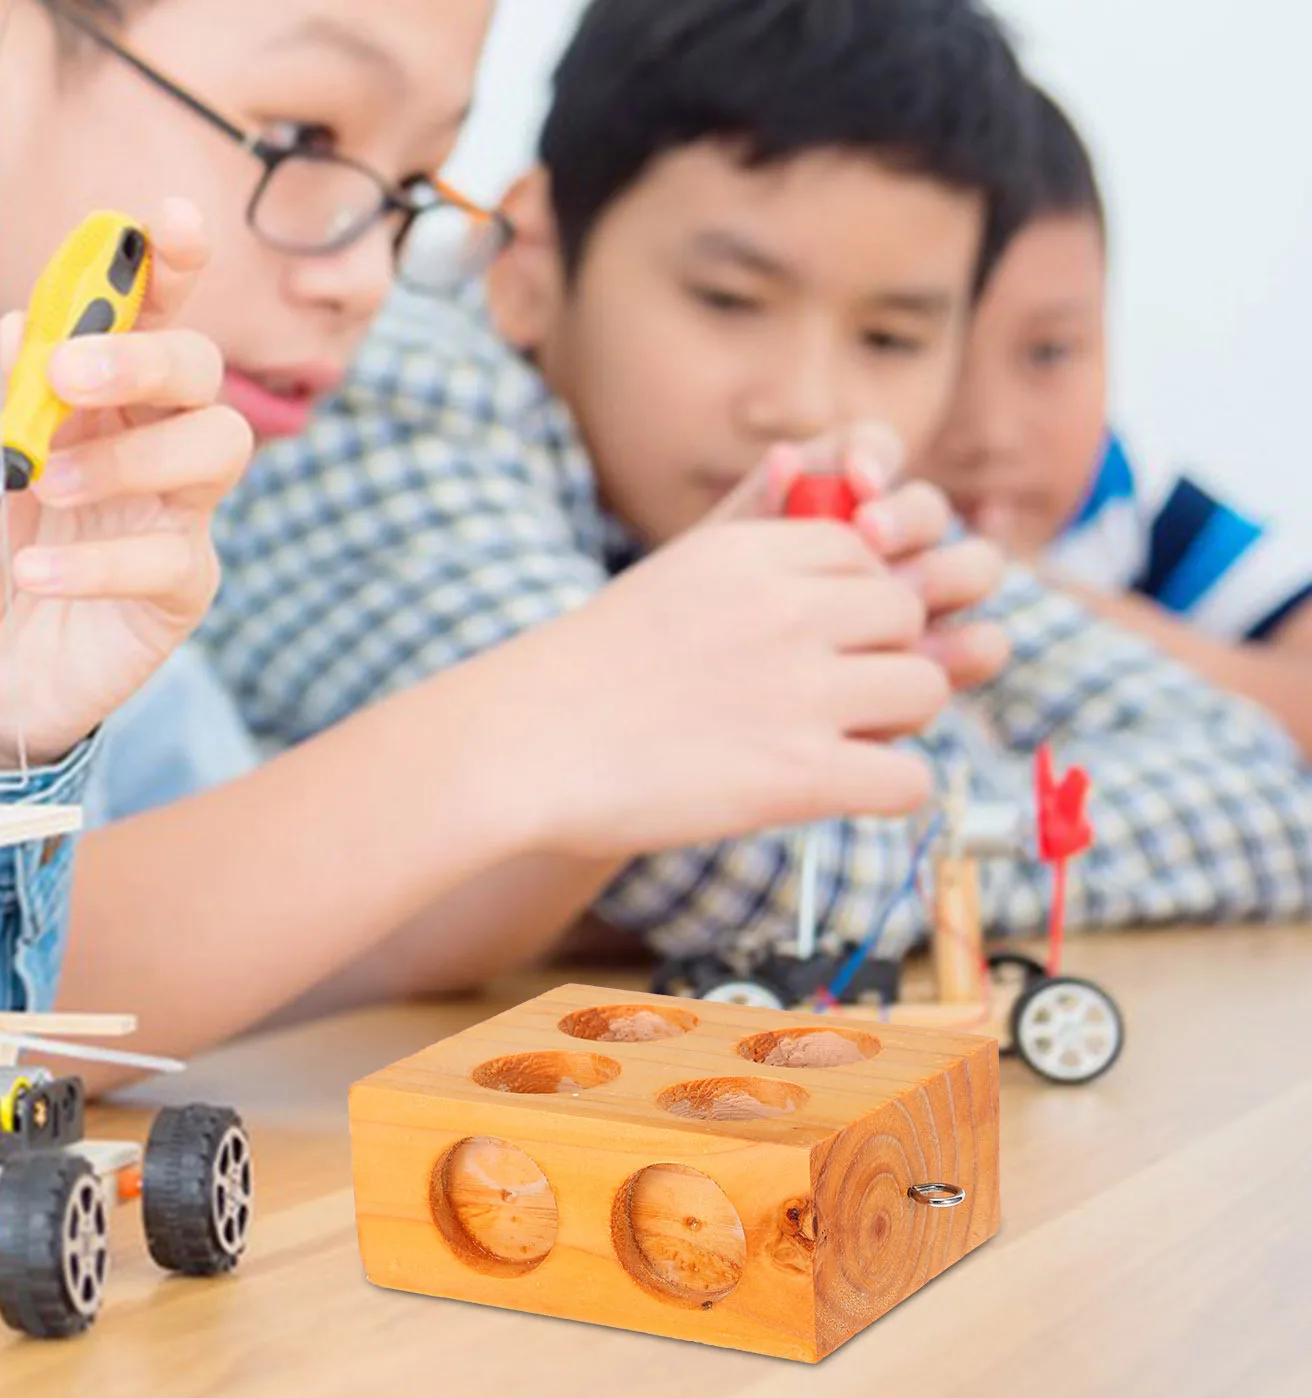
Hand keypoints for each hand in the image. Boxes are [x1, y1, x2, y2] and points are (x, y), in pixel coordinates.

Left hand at [0, 200, 251, 768]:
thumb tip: (31, 325)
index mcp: (95, 401)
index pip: (148, 318)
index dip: (167, 267)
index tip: (170, 225)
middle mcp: (147, 447)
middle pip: (202, 373)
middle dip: (149, 356)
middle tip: (74, 374)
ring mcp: (174, 518)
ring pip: (218, 448)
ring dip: (130, 456)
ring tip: (47, 486)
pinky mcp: (183, 591)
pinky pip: (174, 556)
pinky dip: (99, 559)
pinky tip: (36, 571)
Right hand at [473, 514, 954, 858]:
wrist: (521, 746)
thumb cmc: (576, 679)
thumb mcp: (668, 585)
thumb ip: (747, 578)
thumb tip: (818, 595)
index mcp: (752, 553)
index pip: (865, 557)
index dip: (853, 606)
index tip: (816, 644)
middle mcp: (790, 609)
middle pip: (908, 617)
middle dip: (882, 658)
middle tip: (833, 702)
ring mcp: (802, 690)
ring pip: (926, 688)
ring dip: (895, 722)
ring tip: (840, 746)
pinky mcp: (802, 774)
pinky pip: (911, 778)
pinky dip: (890, 790)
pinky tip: (840, 794)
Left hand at [702, 425, 1009, 691]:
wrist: (703, 702)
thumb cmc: (707, 623)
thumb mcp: (721, 572)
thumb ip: (758, 515)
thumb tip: (786, 460)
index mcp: (834, 499)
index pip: (873, 450)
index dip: (874, 456)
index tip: (856, 479)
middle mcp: (891, 540)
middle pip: (929, 509)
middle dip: (908, 518)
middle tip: (871, 536)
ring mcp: (923, 600)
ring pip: (975, 566)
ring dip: (948, 575)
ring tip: (905, 601)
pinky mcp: (939, 661)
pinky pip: (982, 641)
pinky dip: (965, 647)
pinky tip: (927, 660)